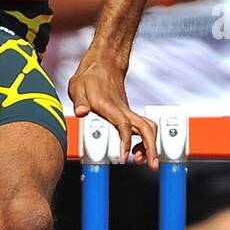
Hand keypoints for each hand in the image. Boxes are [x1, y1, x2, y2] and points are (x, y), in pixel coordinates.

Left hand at [68, 48, 157, 166]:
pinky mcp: (129, 113)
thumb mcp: (77, 87)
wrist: (103, 64)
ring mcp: (128, 111)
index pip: (124, 125)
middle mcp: (123, 110)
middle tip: (152, 165)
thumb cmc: (90, 77)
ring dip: (150, 145)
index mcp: (110, 106)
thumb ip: (79, 102)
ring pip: (148, 128)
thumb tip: (81, 112)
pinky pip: (143, 128)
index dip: (126, 141)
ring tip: (143, 160)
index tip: (124, 156)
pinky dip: (145, 140)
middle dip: (152, 147)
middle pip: (146, 128)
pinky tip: (135, 150)